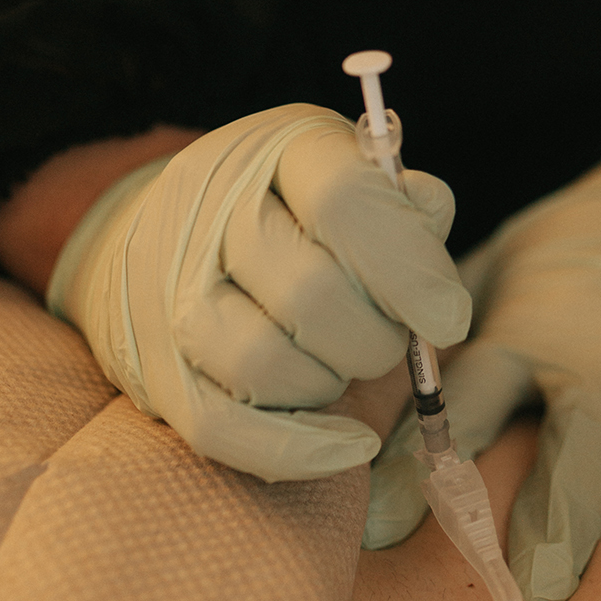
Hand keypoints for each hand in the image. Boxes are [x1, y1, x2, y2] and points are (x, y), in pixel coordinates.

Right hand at [48, 105, 470, 480]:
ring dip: (330, 383)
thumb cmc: (288, 208)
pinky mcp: (150, 365)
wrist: (158, 227)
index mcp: (275, 150)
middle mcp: (206, 209)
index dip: (409, 268)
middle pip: (311, 293)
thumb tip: (434, 279)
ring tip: (342, 366)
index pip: (344, 201)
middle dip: (375, 338)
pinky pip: (222, 428)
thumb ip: (405, 209)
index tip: (449, 318)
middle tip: (387, 339)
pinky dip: (297, 450)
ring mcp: (166, 288)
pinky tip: (348, 445)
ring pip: (263, 363)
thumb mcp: (350, 175)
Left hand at [363, 127, 600, 600]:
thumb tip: (332, 443)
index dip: (422, 465)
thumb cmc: (556, 281)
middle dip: (559, 503)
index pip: (462, 402)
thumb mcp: (482, 294)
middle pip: (575, 422)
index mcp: (520, 334)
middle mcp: (598, 342)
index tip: (383, 533)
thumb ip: (429, 360)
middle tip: (539, 584)